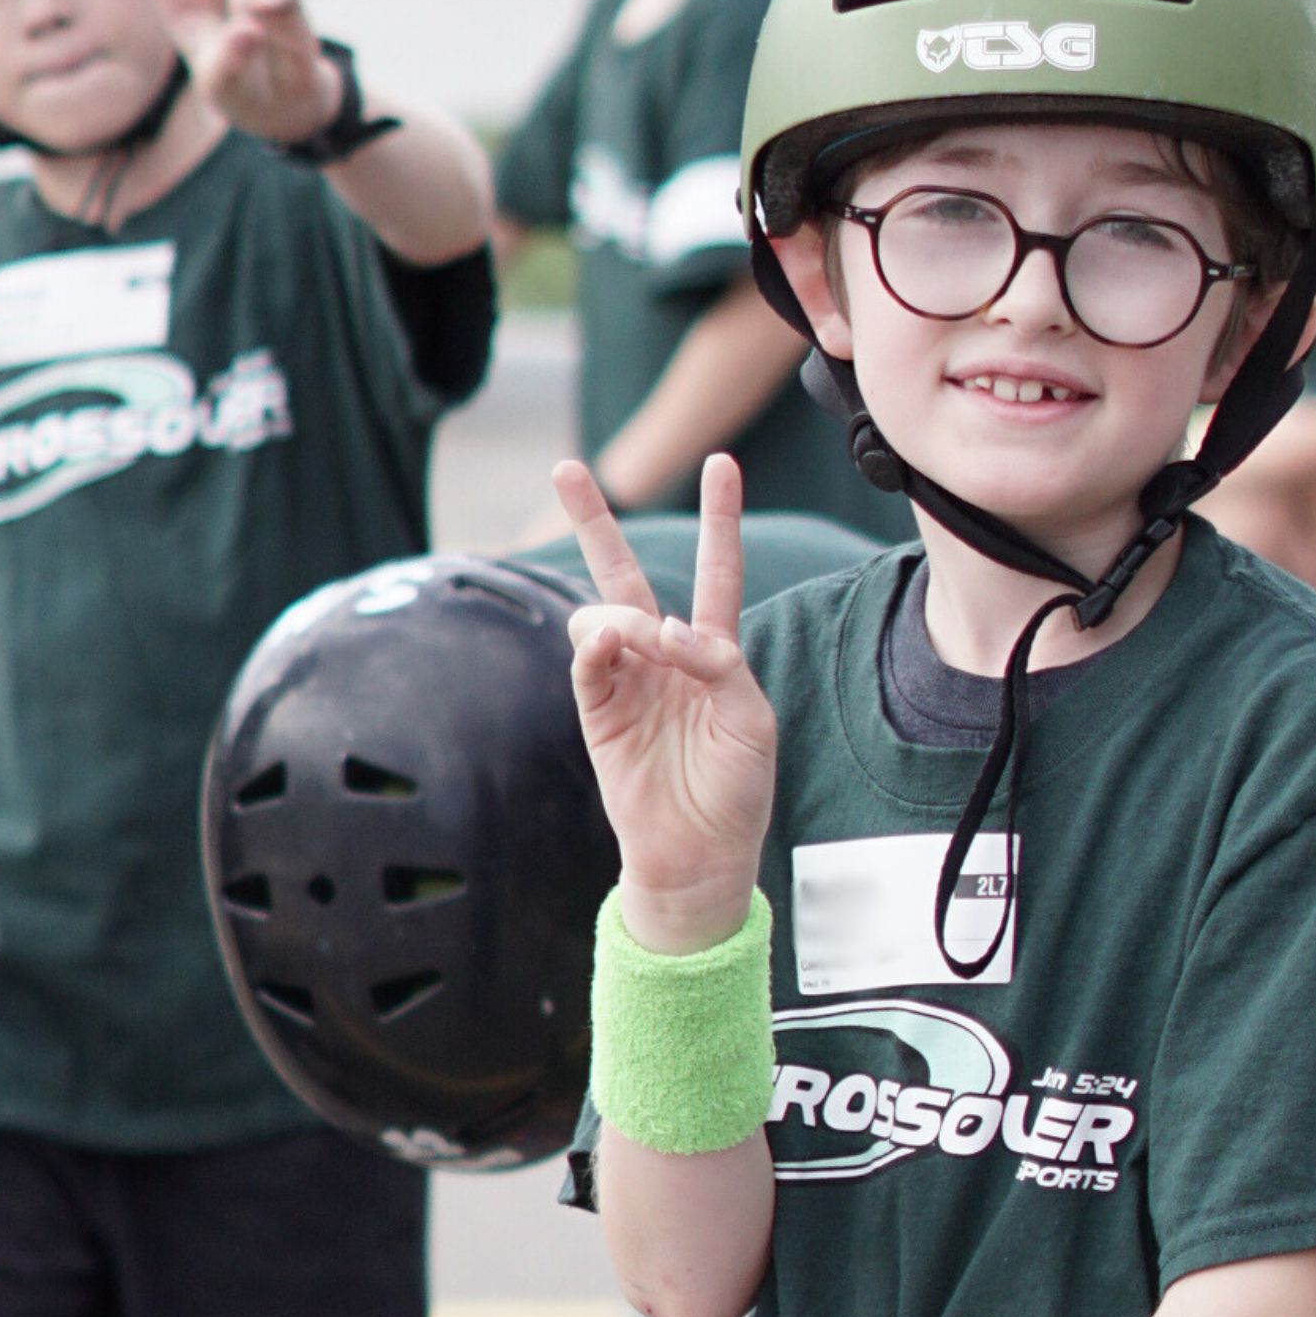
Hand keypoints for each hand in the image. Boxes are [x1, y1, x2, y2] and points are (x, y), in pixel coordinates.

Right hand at [561, 451, 775, 951]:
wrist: (701, 854)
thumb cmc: (737, 789)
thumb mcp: (750, 717)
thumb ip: (715, 661)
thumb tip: (658, 629)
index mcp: (714, 653)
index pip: (716, 571)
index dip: (720, 518)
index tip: (722, 462)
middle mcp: (664, 658)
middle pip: (627, 574)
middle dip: (595, 521)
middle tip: (565, 468)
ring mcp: (627, 682)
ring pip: (604, 613)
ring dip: (619, 613)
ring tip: (635, 639)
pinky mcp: (598, 712)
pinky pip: (587, 662)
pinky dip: (595, 643)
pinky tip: (607, 640)